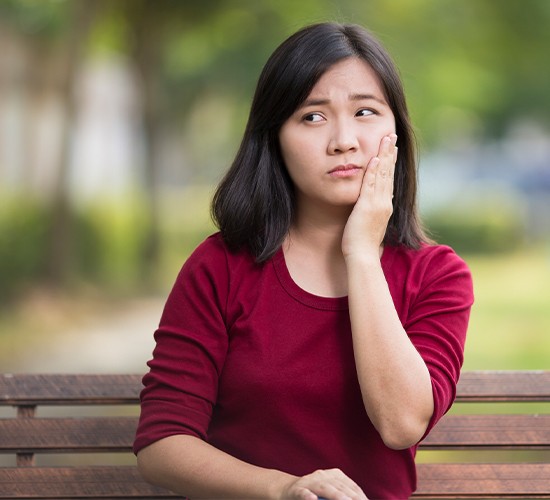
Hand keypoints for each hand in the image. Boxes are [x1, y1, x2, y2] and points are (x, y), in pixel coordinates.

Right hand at [278, 468, 367, 499]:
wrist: (286, 490)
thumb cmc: (313, 493)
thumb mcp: (329, 492)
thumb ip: (342, 494)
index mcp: (333, 475)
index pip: (351, 485)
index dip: (360, 495)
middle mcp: (322, 475)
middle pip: (340, 486)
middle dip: (352, 497)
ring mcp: (309, 481)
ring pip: (324, 488)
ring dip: (336, 495)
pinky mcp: (297, 489)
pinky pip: (303, 493)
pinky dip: (308, 496)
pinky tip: (312, 499)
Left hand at [342, 133, 397, 260]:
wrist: (362, 256)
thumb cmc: (362, 244)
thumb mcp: (370, 223)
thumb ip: (374, 211)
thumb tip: (377, 203)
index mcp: (385, 206)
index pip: (388, 179)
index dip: (390, 163)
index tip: (391, 148)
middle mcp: (384, 202)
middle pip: (388, 173)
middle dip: (390, 153)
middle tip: (391, 136)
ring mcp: (377, 204)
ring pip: (382, 175)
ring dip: (384, 156)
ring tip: (386, 139)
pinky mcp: (367, 207)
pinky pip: (370, 186)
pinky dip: (373, 172)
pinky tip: (374, 158)